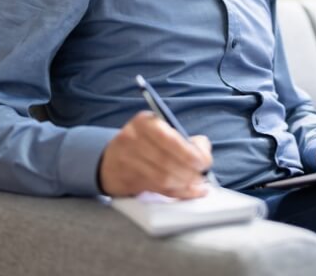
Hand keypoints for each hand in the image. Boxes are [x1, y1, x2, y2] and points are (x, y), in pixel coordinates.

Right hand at [98, 110, 212, 198]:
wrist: (111, 159)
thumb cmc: (146, 143)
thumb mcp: (161, 131)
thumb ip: (185, 138)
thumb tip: (203, 152)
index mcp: (144, 122)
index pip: (169, 139)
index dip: (190, 153)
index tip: (204, 162)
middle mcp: (132, 139)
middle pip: (166, 160)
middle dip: (189, 171)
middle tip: (202, 177)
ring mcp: (127, 161)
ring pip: (162, 177)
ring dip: (184, 184)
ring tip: (197, 185)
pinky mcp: (126, 180)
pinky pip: (157, 189)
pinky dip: (177, 192)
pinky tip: (189, 192)